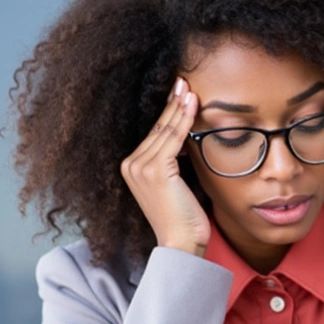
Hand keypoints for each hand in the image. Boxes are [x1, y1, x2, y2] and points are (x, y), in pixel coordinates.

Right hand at [120, 77, 209, 256]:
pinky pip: (173, 138)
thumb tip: (187, 138)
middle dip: (172, 102)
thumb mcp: (175, 184)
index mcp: (132, 167)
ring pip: (165, 129)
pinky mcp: (154, 170)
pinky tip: (193, 103)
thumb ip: (174, 162)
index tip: (179, 91)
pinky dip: (184, 119)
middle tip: (183, 80)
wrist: (181, 243)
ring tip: (189, 86)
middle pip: (158, 127)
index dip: (168, 110)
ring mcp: (140, 167)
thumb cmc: (184, 218)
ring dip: (179, 105)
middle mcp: (131, 165)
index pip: (155, 132)